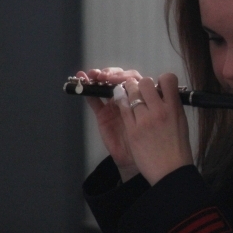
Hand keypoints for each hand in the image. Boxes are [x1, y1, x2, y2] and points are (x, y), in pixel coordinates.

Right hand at [77, 67, 142, 181]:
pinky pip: (94, 100)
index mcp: (142, 96)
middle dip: (111, 74)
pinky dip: (88, 90)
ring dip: (98, 78)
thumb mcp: (151, 120)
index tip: (122, 78)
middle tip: (105, 76)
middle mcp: (128, 98)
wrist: (138, 159)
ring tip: (93, 75)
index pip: (134, 79)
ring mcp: (115, 104)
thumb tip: (139, 89)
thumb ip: (144, 105)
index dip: (127, 76)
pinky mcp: (103, 113)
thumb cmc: (150, 139)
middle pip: (119, 79)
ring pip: (106, 86)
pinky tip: (82, 82)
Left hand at [120, 73, 193, 184]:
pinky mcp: (132, 130)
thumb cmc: (178, 148)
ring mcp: (144, 119)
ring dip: (128, 90)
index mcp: (174, 108)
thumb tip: (165, 93)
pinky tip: (120, 101)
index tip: (160, 85)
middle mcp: (159, 110)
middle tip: (138, 89)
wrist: (170, 171)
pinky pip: (123, 107)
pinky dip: (121, 101)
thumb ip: (173, 106)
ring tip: (127, 92)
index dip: (163, 79)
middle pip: (145, 83)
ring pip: (131, 92)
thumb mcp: (181, 123)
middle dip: (140, 83)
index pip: (168, 79)